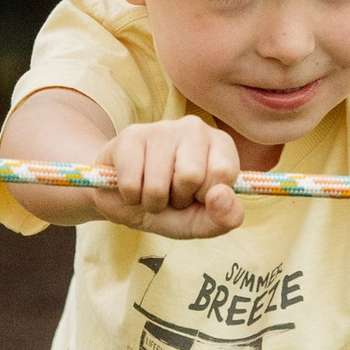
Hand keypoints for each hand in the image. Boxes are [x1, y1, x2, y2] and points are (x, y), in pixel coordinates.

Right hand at [88, 117, 245, 238]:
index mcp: (221, 145)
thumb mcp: (202, 222)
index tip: (196, 195)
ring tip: (151, 191)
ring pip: (158, 183)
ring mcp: (161, 128)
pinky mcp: (131, 135)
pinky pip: (131, 183)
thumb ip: (225, 217)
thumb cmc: (171, 207)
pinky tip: (133, 185)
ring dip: (152, 201)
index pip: (223, 172)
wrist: (124, 200)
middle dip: (177, 199)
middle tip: (171, 194)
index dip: (205, 196)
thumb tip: (220, 194)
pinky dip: (131, 196)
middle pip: (191, 175)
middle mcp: (195, 128)